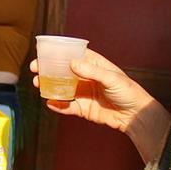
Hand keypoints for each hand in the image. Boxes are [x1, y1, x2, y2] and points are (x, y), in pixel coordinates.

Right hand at [31, 49, 154, 131]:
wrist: (136, 116)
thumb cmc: (128, 92)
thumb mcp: (111, 78)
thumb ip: (91, 71)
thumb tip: (72, 63)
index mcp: (94, 65)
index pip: (73, 55)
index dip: (58, 53)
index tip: (43, 53)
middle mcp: (86, 78)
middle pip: (63, 71)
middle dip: (47, 70)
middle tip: (34, 69)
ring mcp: (83, 93)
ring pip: (61, 88)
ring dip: (49, 86)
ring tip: (38, 85)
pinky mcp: (83, 109)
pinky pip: (67, 106)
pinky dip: (57, 105)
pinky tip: (49, 102)